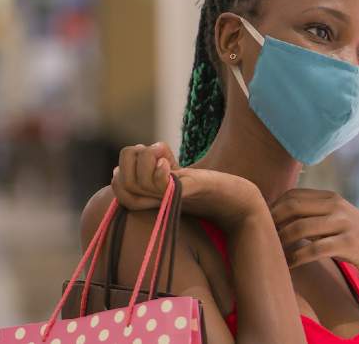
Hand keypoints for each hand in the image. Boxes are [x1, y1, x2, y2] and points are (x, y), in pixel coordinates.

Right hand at [111, 142, 265, 230]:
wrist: (240, 203)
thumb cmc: (211, 190)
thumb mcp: (177, 177)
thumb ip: (154, 170)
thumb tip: (129, 159)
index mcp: (150, 195)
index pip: (117, 181)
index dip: (124, 165)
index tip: (152, 156)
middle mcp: (155, 201)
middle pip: (121, 180)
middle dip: (135, 159)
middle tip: (158, 155)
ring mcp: (168, 199)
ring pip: (135, 182)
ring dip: (147, 160)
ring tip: (166, 159)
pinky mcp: (187, 194)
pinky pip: (161, 186)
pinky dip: (160, 172)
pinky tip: (170, 165)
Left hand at [271, 189, 358, 280]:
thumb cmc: (353, 237)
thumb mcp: (336, 218)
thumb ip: (313, 213)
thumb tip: (277, 214)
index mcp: (330, 198)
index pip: (292, 195)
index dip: (273, 208)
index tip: (262, 224)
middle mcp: (336, 206)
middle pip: (292, 207)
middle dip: (272, 222)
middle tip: (261, 238)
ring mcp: (343, 223)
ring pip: (301, 228)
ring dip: (281, 241)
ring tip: (271, 253)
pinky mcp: (348, 243)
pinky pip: (315, 249)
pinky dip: (296, 258)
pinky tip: (288, 266)